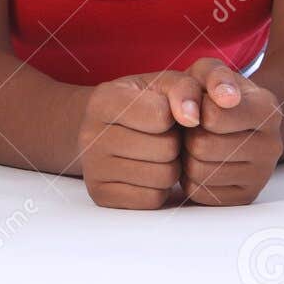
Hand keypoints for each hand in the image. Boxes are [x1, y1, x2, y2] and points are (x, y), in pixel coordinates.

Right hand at [77, 70, 203, 209]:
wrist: (104, 128)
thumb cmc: (140, 103)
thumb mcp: (161, 84)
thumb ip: (184, 89)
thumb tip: (193, 117)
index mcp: (103, 101)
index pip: (161, 115)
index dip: (173, 115)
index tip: (165, 113)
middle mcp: (90, 135)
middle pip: (165, 149)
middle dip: (174, 142)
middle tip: (162, 136)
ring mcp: (92, 169)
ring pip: (163, 178)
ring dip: (171, 166)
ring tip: (157, 153)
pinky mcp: (101, 195)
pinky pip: (153, 200)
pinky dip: (159, 188)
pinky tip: (148, 171)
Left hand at [179, 58, 282, 206]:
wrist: (230, 122)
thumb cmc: (213, 95)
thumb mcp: (209, 72)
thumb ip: (212, 75)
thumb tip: (225, 98)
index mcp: (268, 110)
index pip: (212, 117)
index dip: (195, 109)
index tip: (200, 105)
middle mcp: (273, 145)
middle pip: (202, 147)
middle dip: (189, 135)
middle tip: (196, 128)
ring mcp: (262, 176)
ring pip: (199, 172)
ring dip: (187, 157)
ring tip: (197, 143)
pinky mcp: (245, 198)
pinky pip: (199, 193)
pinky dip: (191, 178)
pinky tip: (201, 162)